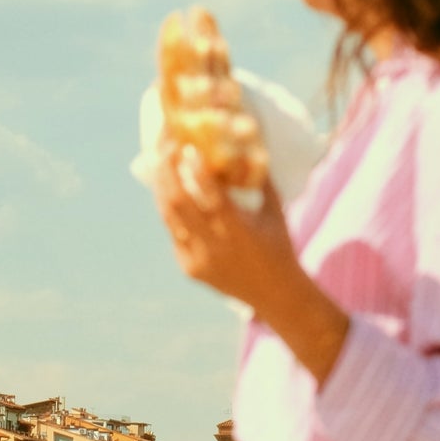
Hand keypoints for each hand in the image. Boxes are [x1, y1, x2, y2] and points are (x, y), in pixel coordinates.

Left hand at [152, 146, 302, 311]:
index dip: (197, 171)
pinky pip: (174, 234)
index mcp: (240, 233)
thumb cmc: (279, 247)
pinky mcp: (189, 268)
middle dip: (167, 171)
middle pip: (179, 204)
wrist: (274, 294)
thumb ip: (261, 182)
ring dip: (162, 188)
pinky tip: (168, 190)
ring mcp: (198, 260)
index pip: (212, 197)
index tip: (188, 146)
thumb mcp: (275, 213)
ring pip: (170, 217)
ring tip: (160, 162)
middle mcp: (215, 247)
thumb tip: (248, 146)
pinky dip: (171, 210)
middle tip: (166, 146)